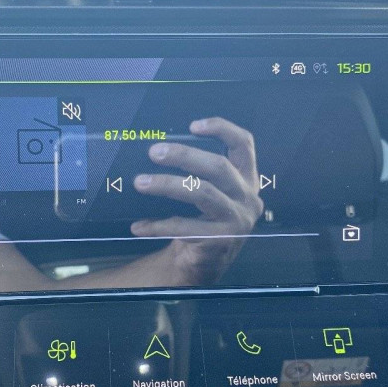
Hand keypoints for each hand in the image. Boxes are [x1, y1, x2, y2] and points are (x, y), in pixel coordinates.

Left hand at [131, 117, 263, 283]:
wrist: (207, 261)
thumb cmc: (204, 219)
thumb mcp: (213, 191)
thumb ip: (200, 171)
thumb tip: (161, 149)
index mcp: (247, 178)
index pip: (244, 144)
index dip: (222, 129)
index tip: (193, 125)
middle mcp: (248, 197)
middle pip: (219, 167)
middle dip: (184, 155)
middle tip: (154, 152)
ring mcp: (237, 220)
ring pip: (203, 193)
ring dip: (167, 185)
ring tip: (140, 182)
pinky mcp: (221, 240)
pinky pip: (185, 228)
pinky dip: (159, 225)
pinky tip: (139, 226)